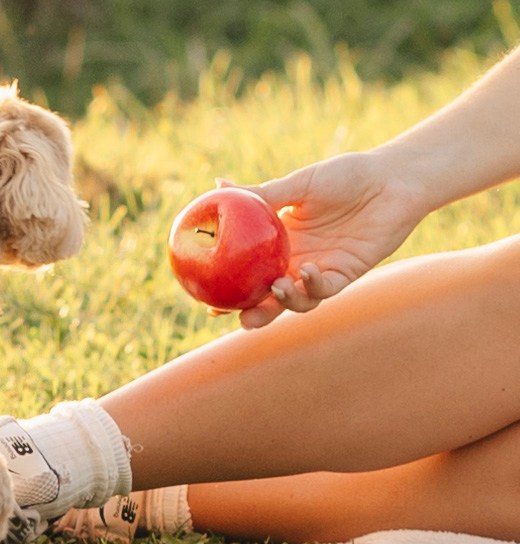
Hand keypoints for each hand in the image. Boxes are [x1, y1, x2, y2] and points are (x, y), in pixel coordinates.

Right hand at [231, 151, 428, 327]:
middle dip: (250, 311)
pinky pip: (324, 290)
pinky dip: (312, 287)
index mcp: (278, 241)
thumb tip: (218, 185)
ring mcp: (320, 270)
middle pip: (267, 295)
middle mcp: (296, 260)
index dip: (228, 287)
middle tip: (233, 316)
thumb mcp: (298, 183)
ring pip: (295, 301)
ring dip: (282, 302)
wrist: (392, 179)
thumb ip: (261, 193)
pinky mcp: (346, 274)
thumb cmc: (346, 175)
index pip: (248, 270)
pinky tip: (306, 273)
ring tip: (275, 289)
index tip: (205, 296)